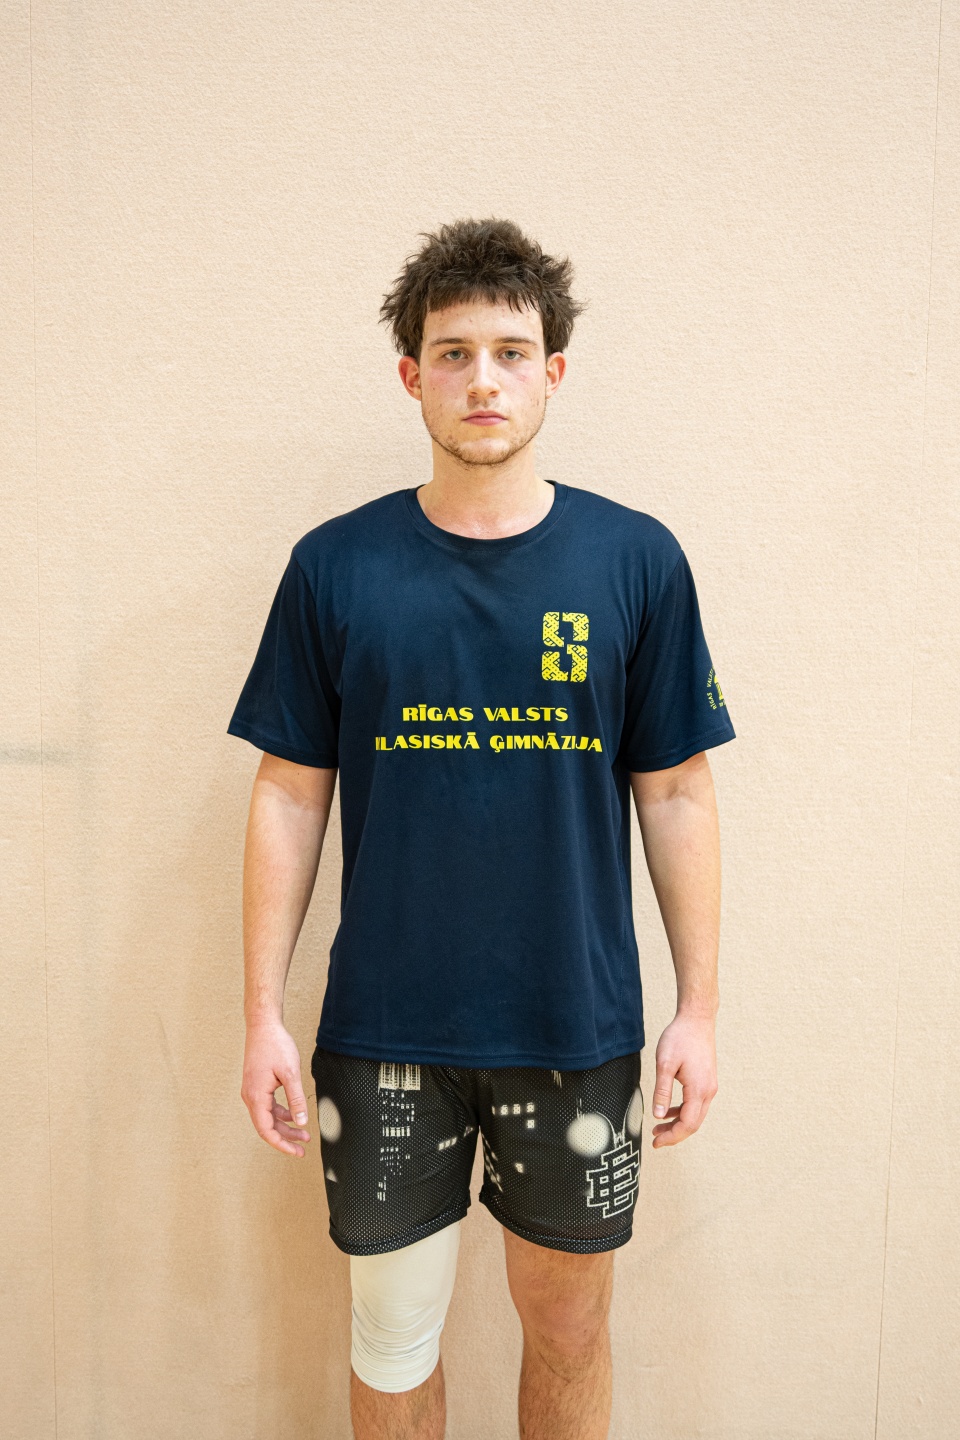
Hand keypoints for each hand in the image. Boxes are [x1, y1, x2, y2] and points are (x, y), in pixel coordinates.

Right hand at [241, 1018, 311, 1156]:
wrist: (263, 1026)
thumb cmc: (275, 1045)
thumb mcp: (291, 1073)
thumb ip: (296, 1099)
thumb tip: (301, 1122)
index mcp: (256, 1096)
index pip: (266, 1130)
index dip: (281, 1144)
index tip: (297, 1152)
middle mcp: (250, 1096)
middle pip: (267, 1126)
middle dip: (286, 1138)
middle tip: (304, 1147)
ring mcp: (252, 1091)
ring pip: (267, 1117)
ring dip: (284, 1126)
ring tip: (303, 1133)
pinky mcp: (256, 1085)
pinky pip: (267, 1106)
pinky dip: (280, 1113)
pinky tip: (293, 1115)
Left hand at [650, 1011, 717, 1148]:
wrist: (697, 1019)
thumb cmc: (680, 1038)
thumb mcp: (664, 1064)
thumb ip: (662, 1091)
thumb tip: (659, 1115)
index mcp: (698, 1090)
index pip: (687, 1124)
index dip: (672, 1137)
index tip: (656, 1142)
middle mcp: (708, 1091)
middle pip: (693, 1124)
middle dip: (675, 1134)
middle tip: (656, 1140)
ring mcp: (709, 1086)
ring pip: (696, 1115)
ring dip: (679, 1124)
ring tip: (659, 1128)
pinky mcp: (707, 1081)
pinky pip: (696, 1104)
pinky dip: (683, 1112)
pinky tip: (669, 1111)